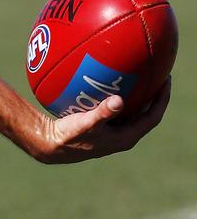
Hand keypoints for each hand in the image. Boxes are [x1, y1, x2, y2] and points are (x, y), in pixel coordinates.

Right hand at [32, 79, 170, 164]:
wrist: (52, 145)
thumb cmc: (70, 136)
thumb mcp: (86, 124)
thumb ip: (103, 113)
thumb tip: (119, 100)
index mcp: (126, 137)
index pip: (152, 117)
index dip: (162, 99)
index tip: (166, 80)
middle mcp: (123, 135)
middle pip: (147, 113)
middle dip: (154, 94)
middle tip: (157, 73)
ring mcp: (114, 132)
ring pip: (133, 111)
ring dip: (139, 95)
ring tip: (139, 74)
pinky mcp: (104, 127)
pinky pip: (119, 109)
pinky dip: (121, 96)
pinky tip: (112, 81)